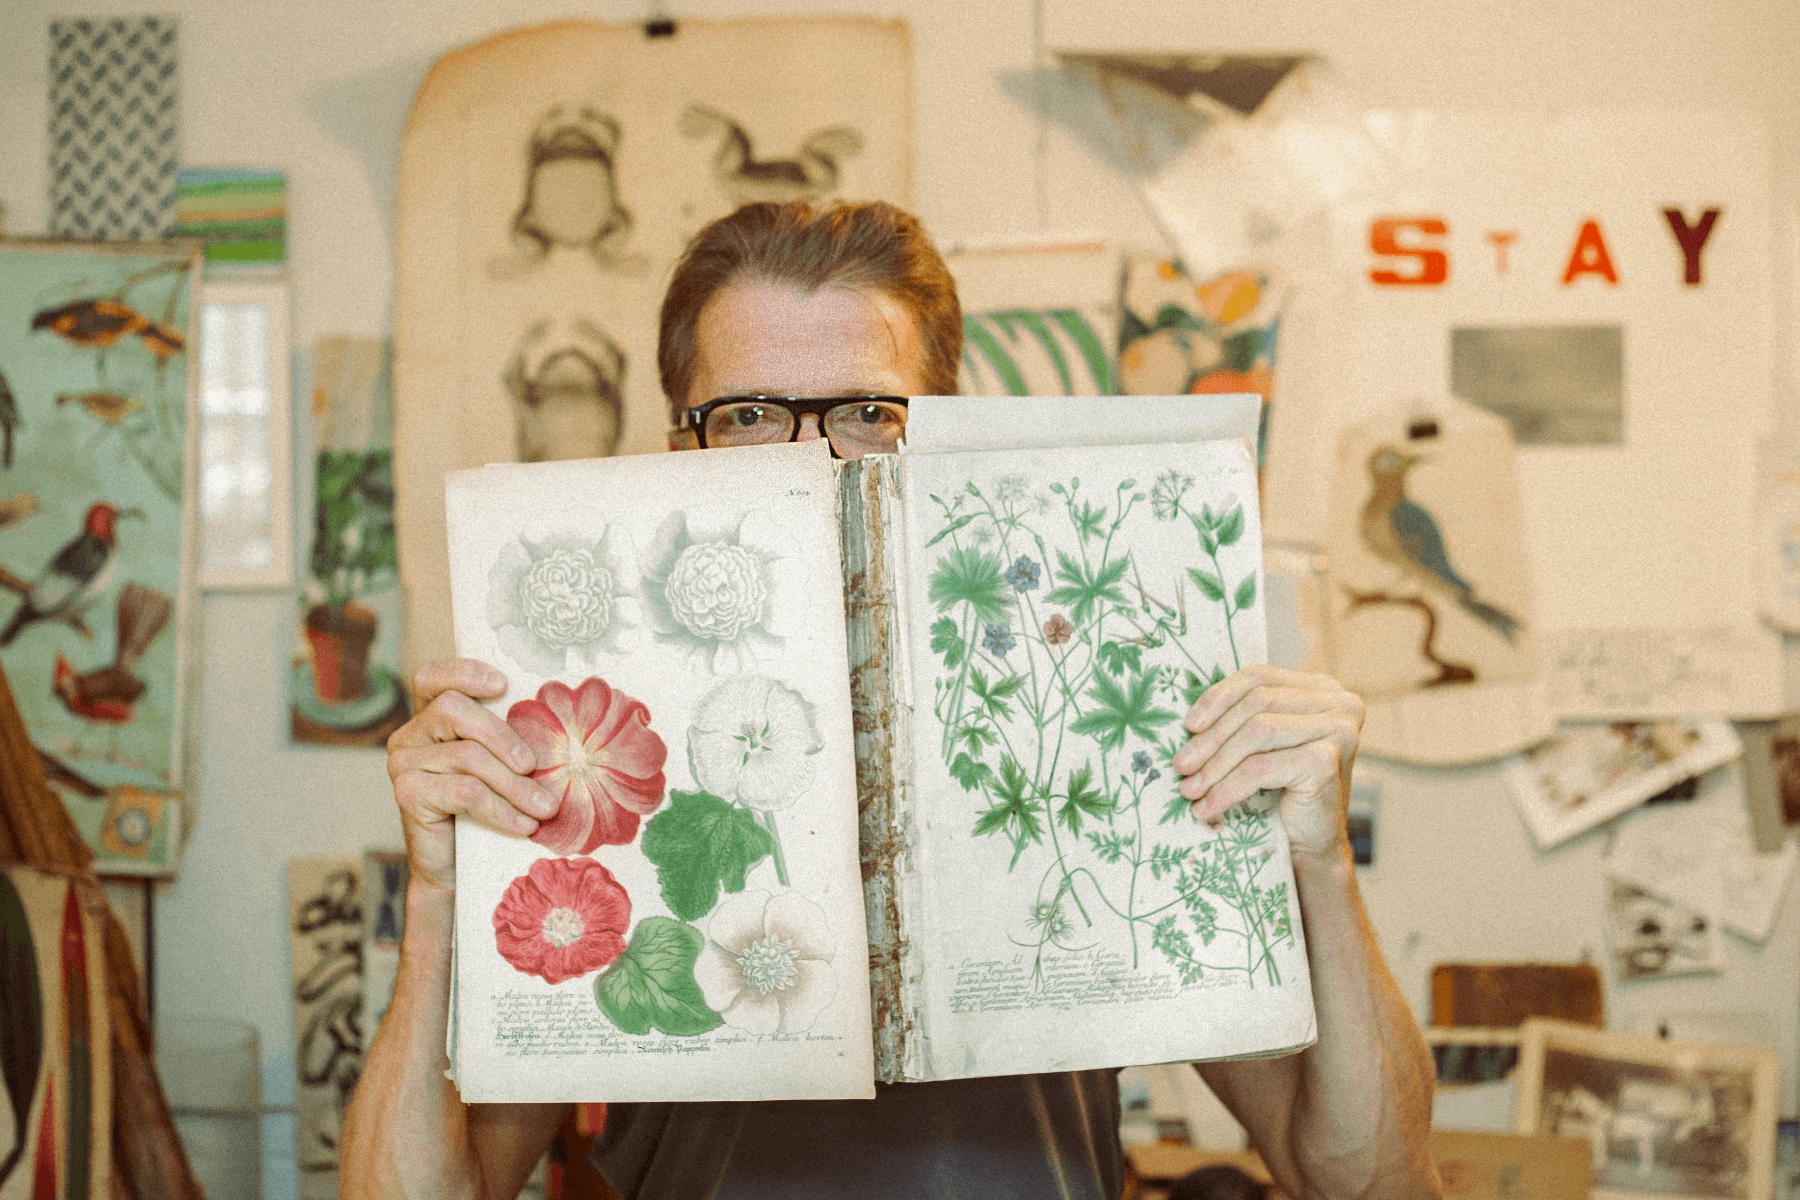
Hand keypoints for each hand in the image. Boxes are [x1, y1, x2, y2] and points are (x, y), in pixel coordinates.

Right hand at [386, 658, 558, 891]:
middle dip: (503, 737)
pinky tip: (523, 825)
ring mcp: (402, 764)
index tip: (503, 685)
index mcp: (429, 718)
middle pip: (454, 710)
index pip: (434, 678)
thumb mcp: (498, 767)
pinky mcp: (407, 794)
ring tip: (544, 808)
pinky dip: (501, 809)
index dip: (465, 672)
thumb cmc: (484, 812)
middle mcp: (409, 735)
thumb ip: (508, 739)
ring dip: (515, 786)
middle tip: (535, 766)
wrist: (455, 870)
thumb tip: (558, 726)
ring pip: (468, 756)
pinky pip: (464, 791)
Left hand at [1170, 665, 1363, 860]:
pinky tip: (1208, 807)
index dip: (1218, 697)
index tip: (1189, 725)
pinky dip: (1227, 788)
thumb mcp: (1265, 743)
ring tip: (1190, 788)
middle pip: (1257, 704)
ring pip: (1256, 733)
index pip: (1260, 676)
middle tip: (1181, 765)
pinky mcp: (1326, 762)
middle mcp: (1339, 702)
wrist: (1313, 844)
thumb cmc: (1284, 791)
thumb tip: (1190, 716)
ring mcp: (1338, 730)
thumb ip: (1243, 716)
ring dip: (1215, 764)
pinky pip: (1260, 768)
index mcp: (1322, 688)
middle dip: (1211, 736)